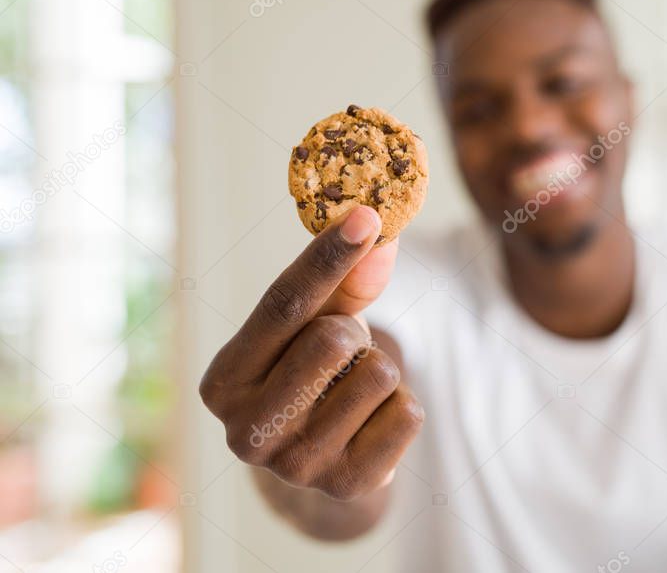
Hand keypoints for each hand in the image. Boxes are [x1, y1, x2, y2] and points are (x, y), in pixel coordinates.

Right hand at [199, 206, 421, 500]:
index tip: (367, 216)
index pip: (282, 305)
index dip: (327, 257)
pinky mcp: (347, 485)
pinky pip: (408, 413)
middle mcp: (245, 432)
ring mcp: (295, 467)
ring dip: (380, 369)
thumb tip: (382, 236)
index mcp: (224, 381)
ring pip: (378, 374)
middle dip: (354, 332)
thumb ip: (345, 281)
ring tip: (353, 390)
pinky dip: (402, 405)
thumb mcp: (314, 324)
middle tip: (342, 352)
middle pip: (332, 339)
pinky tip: (374, 421)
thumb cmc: (313, 374)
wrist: (327, 458)